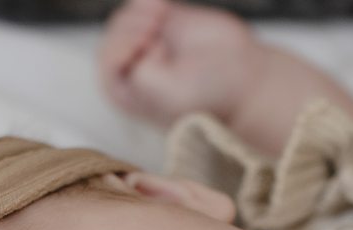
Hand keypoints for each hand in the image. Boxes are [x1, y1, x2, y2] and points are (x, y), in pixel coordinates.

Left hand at [98, 0, 267, 128]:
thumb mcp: (168, 96)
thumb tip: (135, 53)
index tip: (149, 45)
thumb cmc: (210, 95)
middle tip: (157, 33)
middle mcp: (132, 70)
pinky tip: (162, 8)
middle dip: (132, 29)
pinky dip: (148, 3)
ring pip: (124, 18)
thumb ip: (140, 77)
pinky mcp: (162, 24)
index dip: (124, 47)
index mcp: (125, 93)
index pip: (108, 61)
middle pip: (113, 36)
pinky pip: (140, 5)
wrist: (244, 80)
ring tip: (160, 19)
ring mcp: (146, 44)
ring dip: (141, 13)